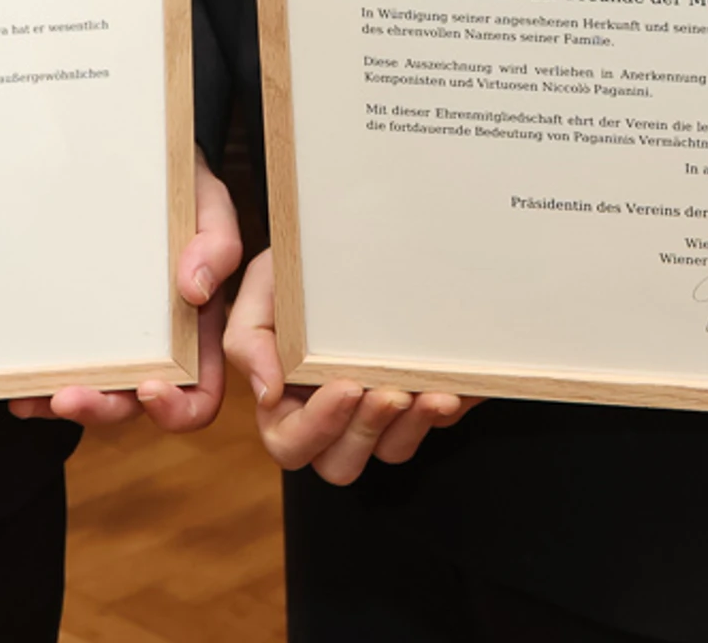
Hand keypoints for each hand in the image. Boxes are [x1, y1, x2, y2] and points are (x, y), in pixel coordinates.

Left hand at [7, 150, 242, 430]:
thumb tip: (194, 289)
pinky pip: (66, 365)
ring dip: (65, 402)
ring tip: (34, 395)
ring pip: (97, 392)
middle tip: (69, 397)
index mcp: (201, 329)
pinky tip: (19, 386)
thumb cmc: (184, 190)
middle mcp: (161, 345)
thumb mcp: (211, 206)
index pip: (202, 392)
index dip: (180, 407)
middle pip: (138, 403)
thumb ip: (218, 243)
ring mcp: (119, 338)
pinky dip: (42, 384)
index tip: (149, 388)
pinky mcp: (83, 323)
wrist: (144, 163)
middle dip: (103, 408)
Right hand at [223, 246, 476, 483]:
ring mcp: (376, 415)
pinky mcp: (416, 400)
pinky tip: (458, 385)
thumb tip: (268, 393)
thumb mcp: (263, 291)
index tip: (346, 386)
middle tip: (390, 393)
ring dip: (412, 427)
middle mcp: (331, 420)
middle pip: (341, 464)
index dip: (318, 425)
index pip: (291, 443)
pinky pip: (434, 423)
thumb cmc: (296, 273)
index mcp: (286, 403)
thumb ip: (249, 340)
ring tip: (432, 394)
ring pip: (392, 451)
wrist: (344, 243)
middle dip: (367, 431)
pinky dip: (447, 408)